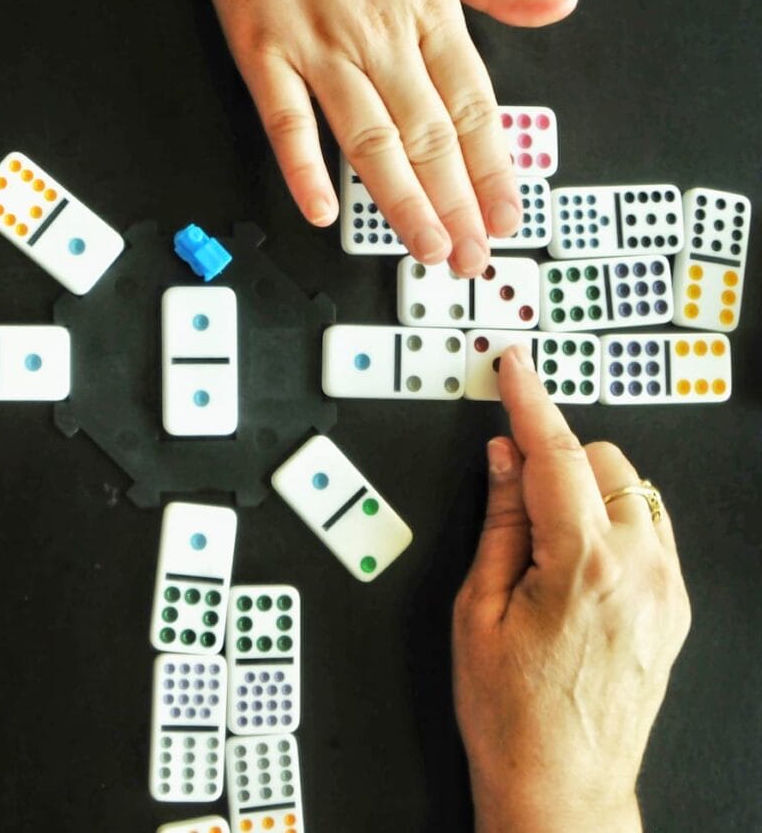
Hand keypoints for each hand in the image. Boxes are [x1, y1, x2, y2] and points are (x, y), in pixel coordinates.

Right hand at [201, 0, 578, 275]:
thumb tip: (559, 7)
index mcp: (427, 11)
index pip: (473, 108)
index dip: (494, 169)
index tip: (508, 216)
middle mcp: (380, 37)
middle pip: (429, 136)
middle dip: (456, 204)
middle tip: (470, 256)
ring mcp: (321, 48)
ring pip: (370, 137)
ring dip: (401, 200)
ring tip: (424, 247)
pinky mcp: (265, 53)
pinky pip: (286, 119)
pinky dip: (302, 167)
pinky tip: (320, 210)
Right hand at [452, 345, 690, 831]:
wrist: (560, 784)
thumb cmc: (511, 713)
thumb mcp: (477, 610)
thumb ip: (499, 521)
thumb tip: (506, 460)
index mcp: (583, 565)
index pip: (555, 454)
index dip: (529, 400)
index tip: (515, 366)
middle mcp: (640, 571)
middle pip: (605, 461)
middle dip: (557, 456)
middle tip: (512, 489)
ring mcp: (666, 592)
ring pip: (636, 492)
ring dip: (588, 490)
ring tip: (543, 539)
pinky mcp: (674, 610)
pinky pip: (653, 532)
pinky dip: (615, 524)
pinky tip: (576, 562)